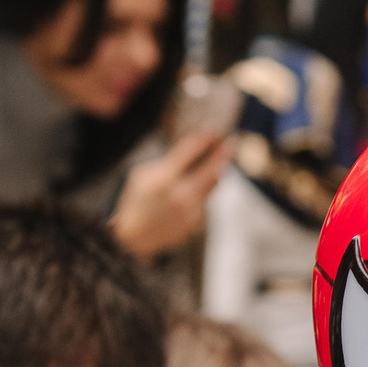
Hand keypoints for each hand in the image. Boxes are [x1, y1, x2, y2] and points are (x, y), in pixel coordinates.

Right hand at [110, 128, 229, 257]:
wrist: (135, 237)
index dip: (204, 138)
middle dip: (223, 152)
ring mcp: (192, 209)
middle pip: (213, 167)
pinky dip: (207, 187)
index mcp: (165, 178)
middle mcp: (182, 193)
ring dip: (219, 169)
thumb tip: (190, 152)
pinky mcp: (197, 220)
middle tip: (232, 141)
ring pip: (214, 183)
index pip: (190, 151)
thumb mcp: (142, 175)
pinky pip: (207, 198)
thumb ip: (167, 163)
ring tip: (224, 157)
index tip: (214, 130)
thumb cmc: (136, 201)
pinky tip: (206, 181)